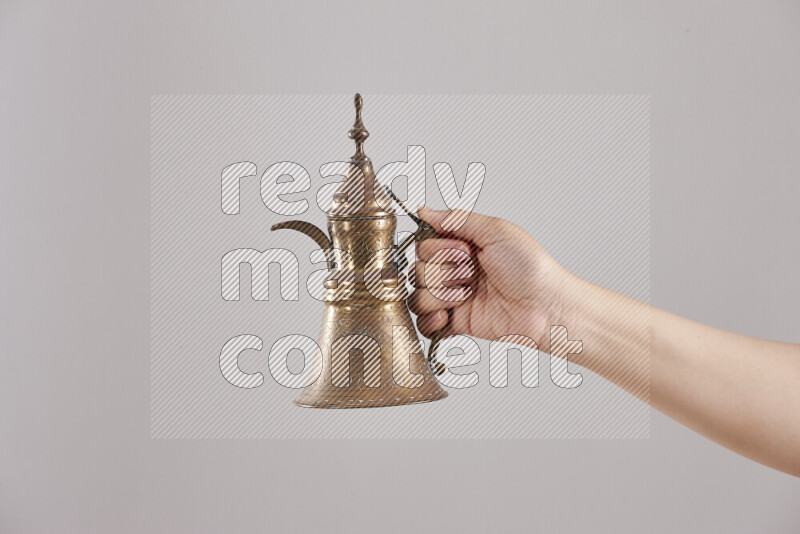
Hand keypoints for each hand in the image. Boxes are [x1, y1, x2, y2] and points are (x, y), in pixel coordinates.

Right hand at [408, 207, 571, 351]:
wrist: (545, 306)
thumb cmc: (530, 268)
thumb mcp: (496, 230)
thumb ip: (457, 219)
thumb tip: (425, 210)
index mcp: (463, 246)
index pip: (424, 245)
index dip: (438, 249)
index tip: (463, 251)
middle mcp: (454, 271)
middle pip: (418, 270)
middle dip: (442, 273)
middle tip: (471, 274)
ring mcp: (454, 298)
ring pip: (417, 295)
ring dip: (439, 295)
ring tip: (465, 296)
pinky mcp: (455, 322)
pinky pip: (423, 323)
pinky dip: (430, 320)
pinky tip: (448, 315)